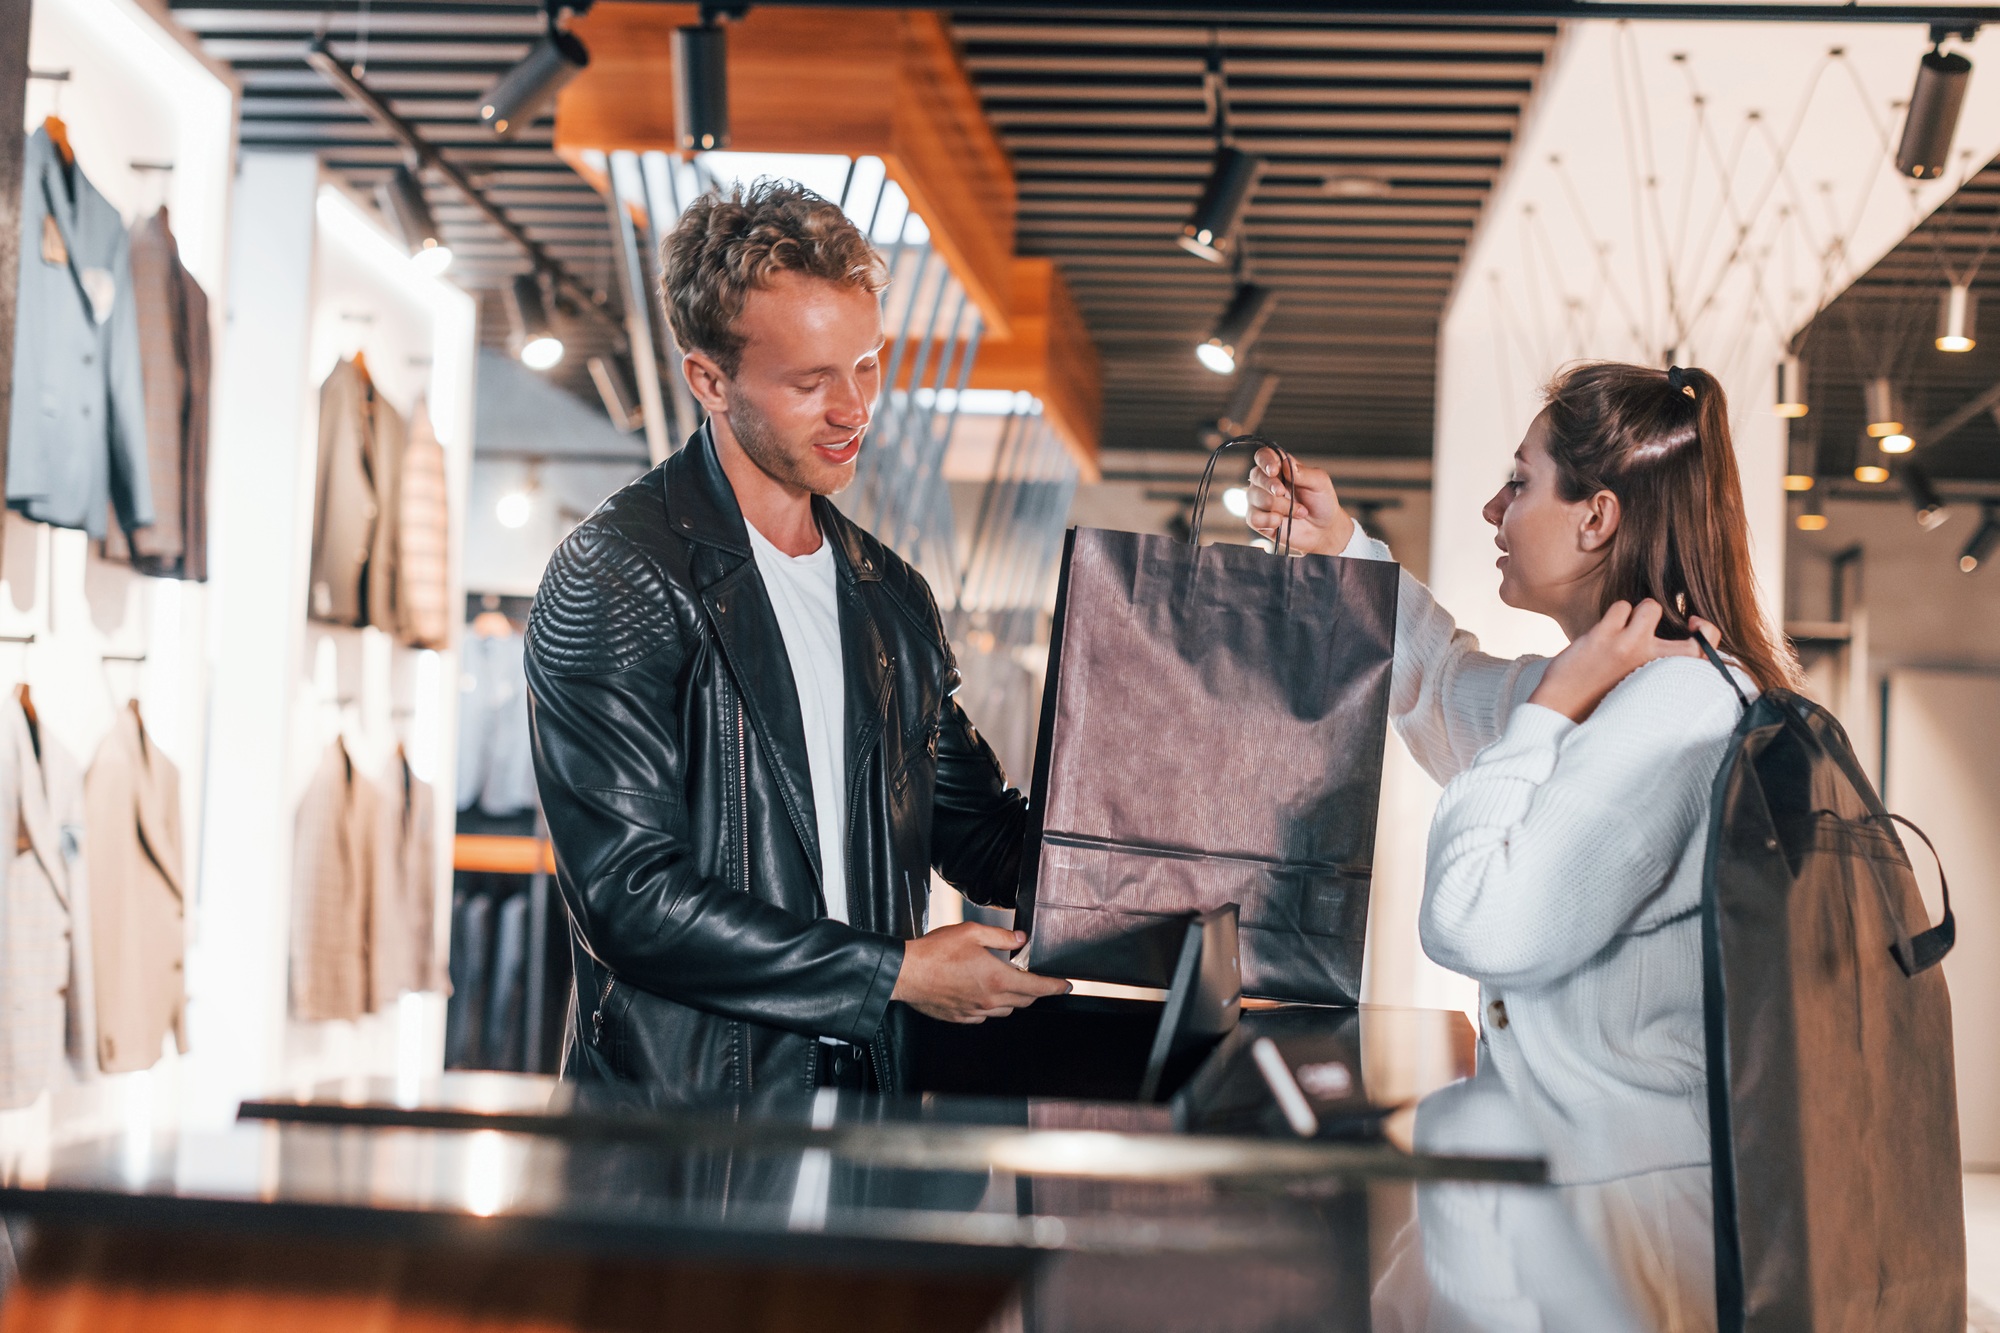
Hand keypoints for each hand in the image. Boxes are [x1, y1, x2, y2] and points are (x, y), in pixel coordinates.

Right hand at [891, 923, 1070, 1023]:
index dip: (1056, 987)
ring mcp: (975, 1012)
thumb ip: (1001, 937)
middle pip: (1025, 1001)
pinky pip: (985, 1016)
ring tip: (1006, 982)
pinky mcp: (961, 1018)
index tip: (1066, 986)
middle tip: (1035, 978)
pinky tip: (982, 992)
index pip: (1038, 987)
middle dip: (1035, 990)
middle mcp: (990, 1000)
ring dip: (1013, 998)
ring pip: (1006, 1010)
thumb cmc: (935, 952)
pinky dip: (991, 1005)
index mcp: (997, 979)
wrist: (906, 974)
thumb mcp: (972, 933)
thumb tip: (1020, 939)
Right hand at [1243, 448, 1355, 556]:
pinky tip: (1280, 522)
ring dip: (1279, 506)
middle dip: (1271, 486)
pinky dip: (1268, 520)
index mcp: (1280, 468)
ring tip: (1299, 512)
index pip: (1263, 456)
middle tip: (1284, 493)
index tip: (1274, 470)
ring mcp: (1259, 501)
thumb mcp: (1320, 483)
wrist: (1323, 529)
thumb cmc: (1321, 502)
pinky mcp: (1257, 520)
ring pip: (1256, 497)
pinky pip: (1253, 517)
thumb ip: (1303, 472)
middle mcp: (1266, 482)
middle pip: (1256, 475)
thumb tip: (1286, 464)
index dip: (1265, 461)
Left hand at [1528, 601, 1720, 721]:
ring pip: (1651, 607)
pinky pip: (1621, 606)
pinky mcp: (1605, 637)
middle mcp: (1653, 664)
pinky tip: (1604, 631)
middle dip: (1698, 623)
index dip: (1710, 636)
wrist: (1560, 710)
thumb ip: (1656, 667)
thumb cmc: (1600, 699)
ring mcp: (1630, 647)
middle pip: (1698, 638)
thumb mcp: (1637, 689)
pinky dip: (1614, 614)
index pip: (1707, 656)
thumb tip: (1676, 639)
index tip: (1696, 627)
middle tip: (1687, 621)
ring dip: (1639, 612)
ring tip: (1625, 629)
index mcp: (1662, 680)